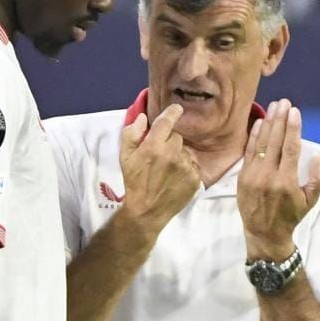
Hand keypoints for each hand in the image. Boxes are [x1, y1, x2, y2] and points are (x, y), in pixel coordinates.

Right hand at [119, 102, 198, 231]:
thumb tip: (143, 117)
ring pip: (185, 151)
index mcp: (154, 146)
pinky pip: (193, 165)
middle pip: (177, 137)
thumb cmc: (134, 181)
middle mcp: (173, 154)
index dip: (173, 112)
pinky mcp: (195, 179)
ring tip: (167, 169)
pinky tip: (175, 178)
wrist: (146, 211)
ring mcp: (186, 167)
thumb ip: (131, 133)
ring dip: (178, 155)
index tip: (177, 109)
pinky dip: (186, 168)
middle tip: (159, 154)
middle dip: (169, 142)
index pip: (168, 121)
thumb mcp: (125, 157)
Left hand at [238, 100, 319, 261]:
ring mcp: (253, 176)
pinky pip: (249, 152)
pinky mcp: (243, 177)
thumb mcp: (310, 202)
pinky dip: (254, 136)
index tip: (295, 112)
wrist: (264, 233)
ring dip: (268, 123)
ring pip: (261, 143)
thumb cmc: (290, 216)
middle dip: (280, 119)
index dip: (293, 128)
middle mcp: (268, 176)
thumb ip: (317, 180)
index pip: (290, 148)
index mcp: (287, 182)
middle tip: (284, 102)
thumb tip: (317, 158)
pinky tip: (260, 122)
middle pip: (275, 141)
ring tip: (274, 106)